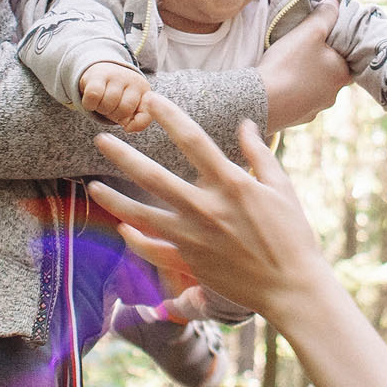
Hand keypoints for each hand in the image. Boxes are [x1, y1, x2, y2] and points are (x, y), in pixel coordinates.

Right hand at [78, 61, 153, 132]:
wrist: (100, 72)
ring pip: (108, 103)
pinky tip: (92, 101)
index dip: (135, 124)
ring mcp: (116, 75)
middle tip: (110, 109)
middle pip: (124, 110)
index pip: (145, 115)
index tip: (126, 123)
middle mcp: (133, 81)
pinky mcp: (98, 74)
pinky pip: (93, 96)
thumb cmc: (118, 96)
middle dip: (114, 115)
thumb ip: (136, 121)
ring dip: (101, 109)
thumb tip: (129, 128)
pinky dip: (89, 104)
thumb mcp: (130, 109)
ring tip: (102, 103)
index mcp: (144, 91)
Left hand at [90, 95, 330, 321]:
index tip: (151, 99)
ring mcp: (194, 237)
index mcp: (231, 184)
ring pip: (143, 215)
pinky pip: (153, 249)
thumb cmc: (293, 236)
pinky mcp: (190, 261)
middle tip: (99, 140)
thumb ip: (259, 154)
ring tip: (93, 188)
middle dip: (124, 156)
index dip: (170, 116)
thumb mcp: (282, 188)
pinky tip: (121, 227)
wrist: (291, 287)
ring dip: (115, 200)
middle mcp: (206, 208)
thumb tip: (246, 124)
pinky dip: (135, 239)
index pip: (193, 140)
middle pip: (154, 176)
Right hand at [258, 0, 350, 129]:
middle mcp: (333, 96)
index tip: (327, 38)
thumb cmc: (288, 64)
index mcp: (342, 75)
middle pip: (332, 73)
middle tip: (306, 48)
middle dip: (321, 61)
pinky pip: (299, 100)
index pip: (350, 58)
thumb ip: (324, 15)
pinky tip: (281, 83)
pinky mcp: (297, 118)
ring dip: (306, 78)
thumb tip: (334, 3)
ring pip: (315, 88)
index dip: (339, 46)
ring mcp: (315, 109)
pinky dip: (293, 91)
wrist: (260, 102)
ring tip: (290, 65)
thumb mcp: (309, 31)